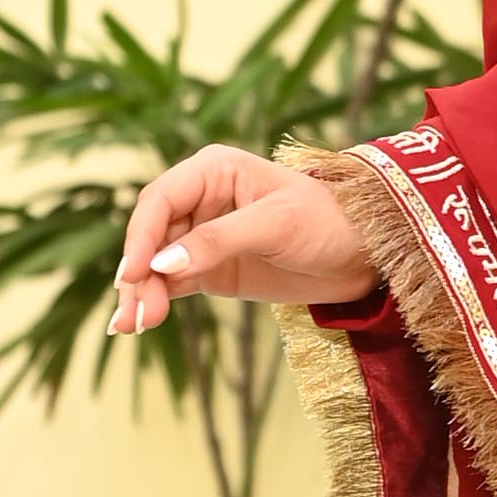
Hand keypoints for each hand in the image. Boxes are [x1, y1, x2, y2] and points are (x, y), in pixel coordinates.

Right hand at [112, 145, 374, 336]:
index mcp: (213, 171)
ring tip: (132, 326)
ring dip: (141, 293)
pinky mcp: (209, 267)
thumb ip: (219, 241)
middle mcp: (200, 199)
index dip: (140, 236)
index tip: (133, 274)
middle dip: (137, 273)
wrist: (363, 254)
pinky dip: (155, 301)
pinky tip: (141, 322)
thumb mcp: (275, 225)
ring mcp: (202, 235)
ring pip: (156, 263)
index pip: (160, 200)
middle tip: (133, 314)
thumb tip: (162, 263)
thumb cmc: (326, 221)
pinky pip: (172, 282)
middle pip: (150, 235)